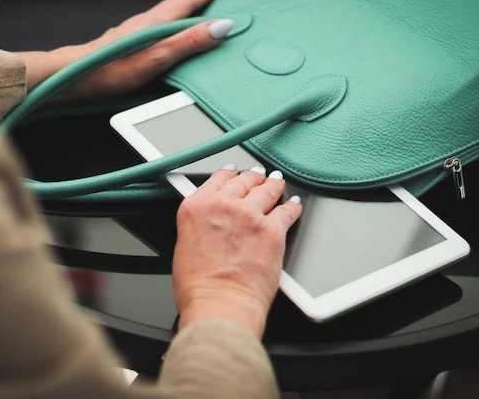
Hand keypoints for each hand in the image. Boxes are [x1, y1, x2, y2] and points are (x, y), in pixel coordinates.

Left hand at [16, 0, 229, 97]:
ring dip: (178, 12)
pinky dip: (164, 27)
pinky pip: (152, 30)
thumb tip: (220, 27)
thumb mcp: (158, 57)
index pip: (185, 2)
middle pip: (174, 6)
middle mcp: (145, 23)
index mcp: (156, 22)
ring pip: (162, 17)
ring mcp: (133, 33)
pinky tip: (161, 36)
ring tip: (189, 11)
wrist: (76, 77)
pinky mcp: (125, 45)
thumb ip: (189, 41)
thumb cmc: (111, 69)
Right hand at [173, 165, 302, 337]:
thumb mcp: (184, 246)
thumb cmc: (198, 288)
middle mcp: (222, 205)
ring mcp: (250, 215)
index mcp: (195, 208)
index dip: (229, 174)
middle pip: (243, 180)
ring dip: (273, 185)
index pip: (216, 179)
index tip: (234, 173)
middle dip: (253, 178)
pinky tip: (294, 205)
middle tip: (259, 177)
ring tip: (277, 183)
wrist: (220, 306)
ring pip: (267, 189)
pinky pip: (288, 210)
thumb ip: (199, 225)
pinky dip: (292, 207)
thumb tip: (211, 224)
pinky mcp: (272, 230)